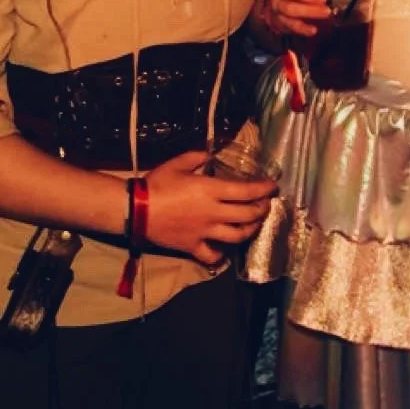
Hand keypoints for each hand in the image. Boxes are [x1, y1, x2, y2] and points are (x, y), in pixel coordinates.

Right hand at [146, 149, 276, 265]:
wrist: (136, 210)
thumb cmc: (157, 184)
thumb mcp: (177, 163)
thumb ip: (197, 157)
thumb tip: (210, 153)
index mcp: (211, 190)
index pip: (246, 191)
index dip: (263, 189)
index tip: (273, 186)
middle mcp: (213, 212)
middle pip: (248, 214)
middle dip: (262, 209)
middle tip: (265, 204)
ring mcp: (205, 232)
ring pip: (237, 235)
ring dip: (250, 229)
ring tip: (253, 224)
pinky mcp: (193, 246)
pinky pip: (213, 255)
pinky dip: (221, 255)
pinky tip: (224, 250)